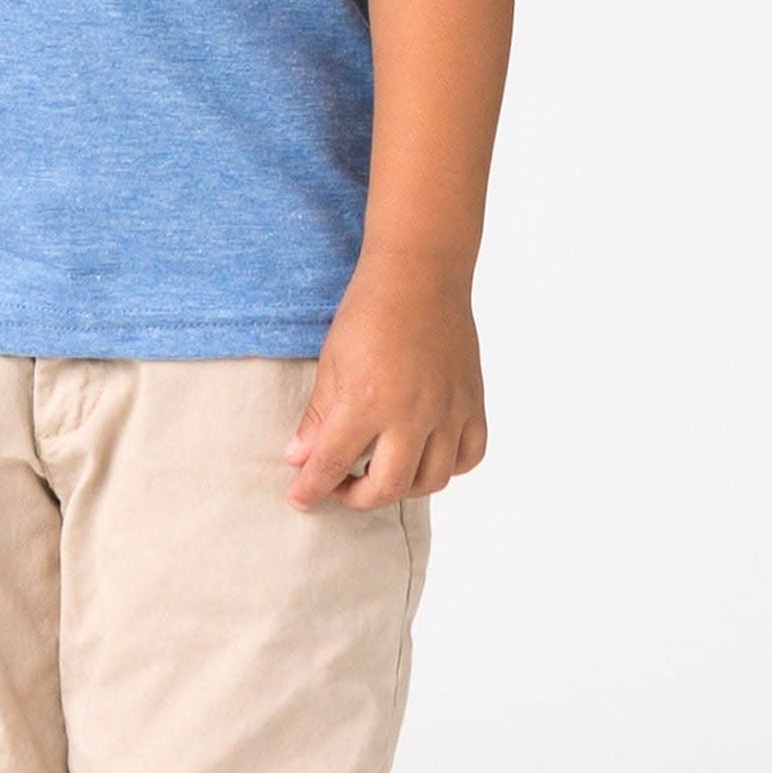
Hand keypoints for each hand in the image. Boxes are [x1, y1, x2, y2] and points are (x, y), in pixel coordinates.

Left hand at [282, 251, 487, 511]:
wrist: (420, 273)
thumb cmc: (369, 311)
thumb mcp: (332, 360)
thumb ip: (318, 415)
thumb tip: (298, 458)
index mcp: (367, 400)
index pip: (332, 463)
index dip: (311, 488)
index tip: (300, 499)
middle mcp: (412, 413)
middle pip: (387, 488)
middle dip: (357, 497)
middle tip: (341, 485)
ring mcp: (448, 410)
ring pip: (431, 481)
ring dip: (401, 487)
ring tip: (380, 471)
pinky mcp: (473, 402)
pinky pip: (469, 457)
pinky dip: (448, 467)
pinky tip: (425, 455)